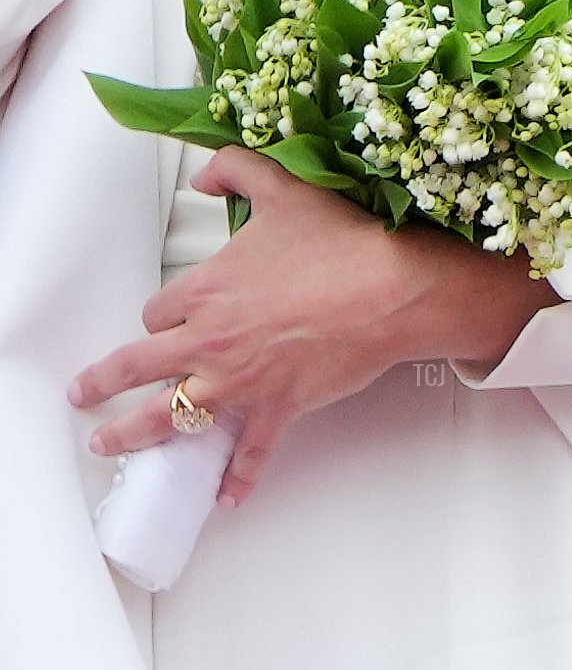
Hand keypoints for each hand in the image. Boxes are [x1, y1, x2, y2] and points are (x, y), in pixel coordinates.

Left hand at [69, 148, 560, 504]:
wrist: (388, 288)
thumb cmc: (339, 241)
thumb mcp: (283, 188)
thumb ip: (236, 171)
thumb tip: (204, 175)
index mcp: (207, 289)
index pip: (158, 311)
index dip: (160, 316)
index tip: (165, 321)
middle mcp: (211, 340)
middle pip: (140, 367)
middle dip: (106, 382)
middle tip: (84, 394)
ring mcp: (242, 380)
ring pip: (172, 416)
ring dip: (135, 435)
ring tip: (110, 445)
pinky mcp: (279, 407)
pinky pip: (250, 451)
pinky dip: (238, 477)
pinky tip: (225, 498)